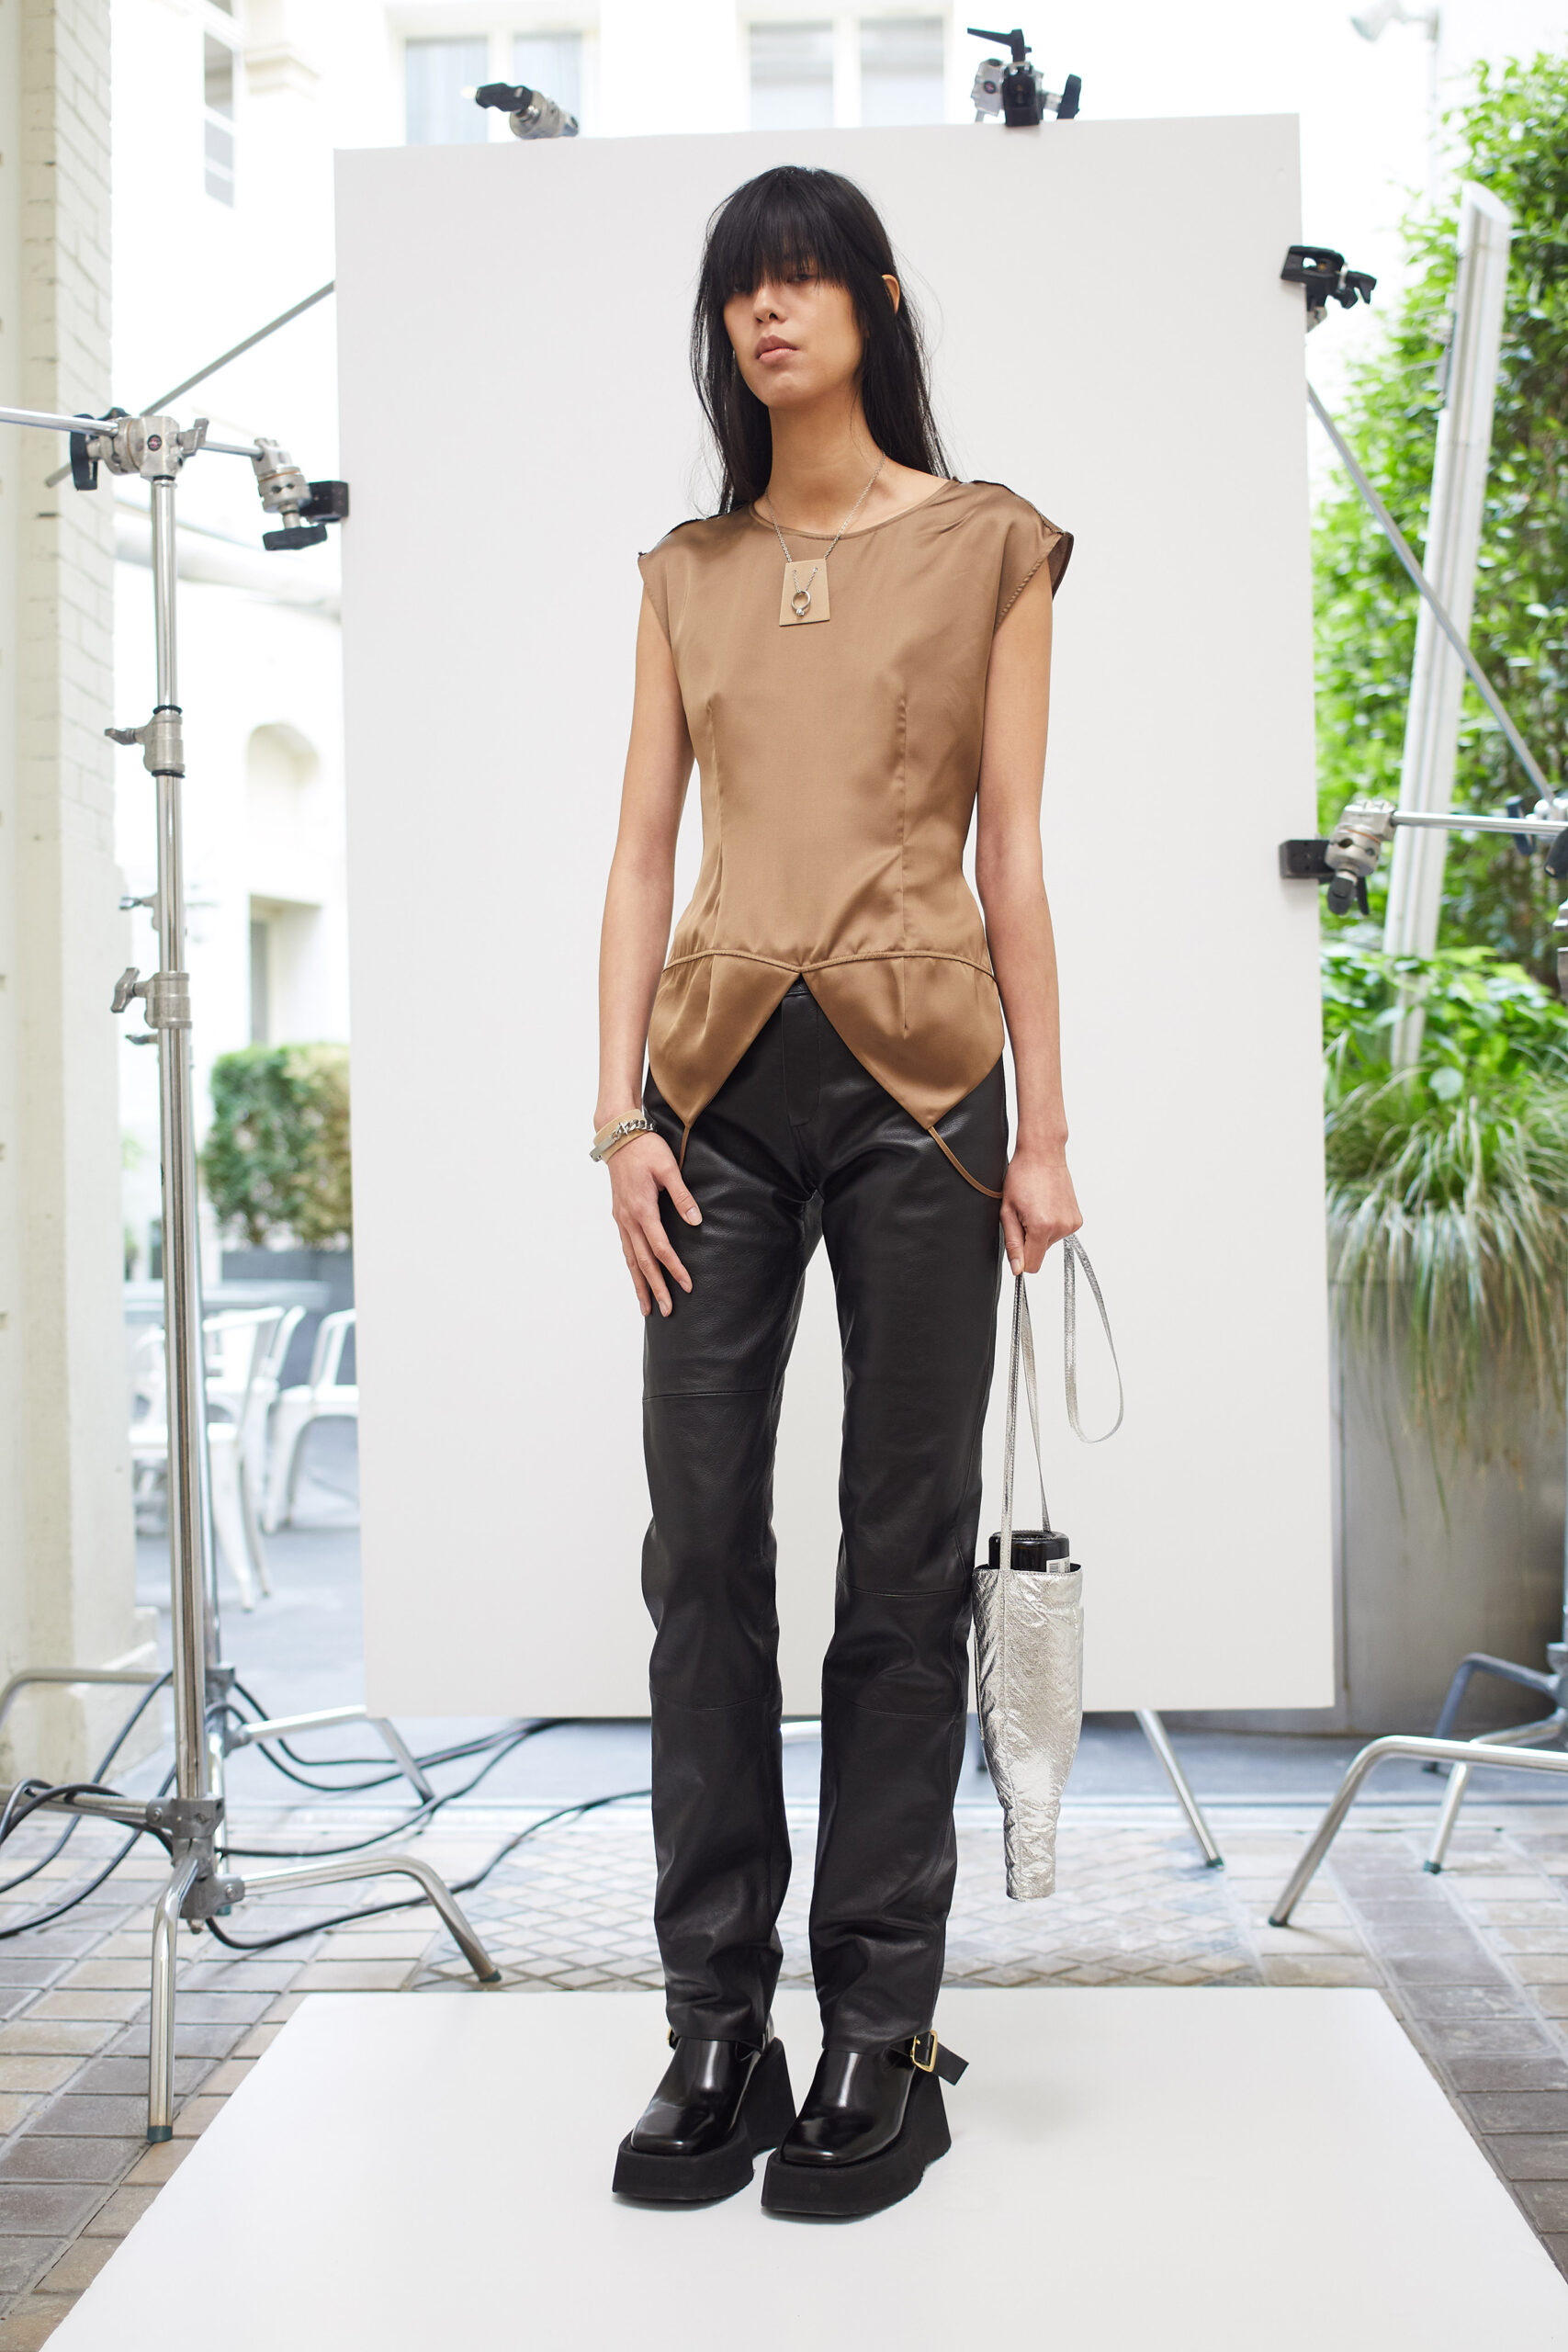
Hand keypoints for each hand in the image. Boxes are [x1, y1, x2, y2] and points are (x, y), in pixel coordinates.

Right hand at [607, 1131, 700, 1315]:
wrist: (618, 1136)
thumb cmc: (645, 1149)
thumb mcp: (668, 1168)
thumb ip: (683, 1196)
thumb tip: (696, 1221)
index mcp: (642, 1209)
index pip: (661, 1248)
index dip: (675, 1269)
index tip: (687, 1285)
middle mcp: (628, 1219)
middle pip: (643, 1262)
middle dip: (655, 1288)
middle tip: (666, 1311)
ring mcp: (621, 1219)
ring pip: (630, 1259)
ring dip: (639, 1284)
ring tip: (646, 1307)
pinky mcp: (619, 1216)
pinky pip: (626, 1248)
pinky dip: (631, 1267)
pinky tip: (637, 1278)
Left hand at [1000, 1145, 1080, 1276]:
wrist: (1043, 1155)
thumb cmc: (1022, 1177)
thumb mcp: (1008, 1211)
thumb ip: (1013, 1243)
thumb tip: (1018, 1269)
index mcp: (1042, 1227)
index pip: (1032, 1266)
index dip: (1021, 1258)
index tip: (1017, 1241)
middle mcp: (1061, 1227)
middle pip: (1040, 1253)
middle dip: (1029, 1239)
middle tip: (1024, 1215)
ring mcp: (1072, 1224)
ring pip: (1048, 1243)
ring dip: (1040, 1231)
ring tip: (1036, 1207)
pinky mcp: (1077, 1220)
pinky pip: (1058, 1233)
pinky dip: (1051, 1225)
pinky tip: (1046, 1206)